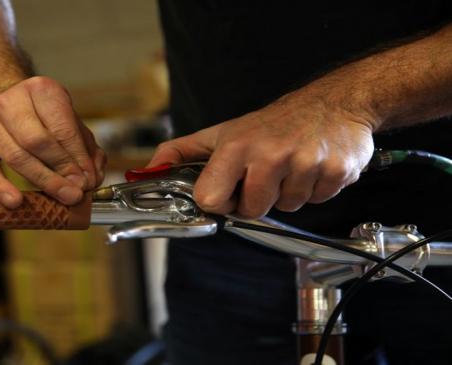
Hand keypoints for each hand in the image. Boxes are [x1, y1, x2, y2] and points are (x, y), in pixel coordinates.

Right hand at [0, 76, 105, 208]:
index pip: (62, 127)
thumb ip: (84, 147)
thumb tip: (93, 176)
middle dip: (62, 169)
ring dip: (42, 180)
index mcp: (40, 90)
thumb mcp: (65, 121)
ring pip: (16, 156)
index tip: (88, 179)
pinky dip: (0, 187)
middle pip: (39, 142)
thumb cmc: (36, 116)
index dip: (78, 157)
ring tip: (61, 196)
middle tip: (77, 190)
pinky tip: (15, 202)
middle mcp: (10, 101)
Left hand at [148, 92, 374, 218]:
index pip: (210, 200)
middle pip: (251, 211)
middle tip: (265, 174)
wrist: (333, 102)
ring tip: (290, 165)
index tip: (228, 189)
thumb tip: (146, 172)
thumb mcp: (221, 133)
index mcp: (236, 147)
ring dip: (287, 194)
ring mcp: (304, 163)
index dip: (219, 200)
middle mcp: (270, 155)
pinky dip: (314, 190)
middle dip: (256, 199)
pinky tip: (311, 167)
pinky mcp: (335, 171)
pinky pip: (316, 201)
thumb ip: (179, 153)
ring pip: (286, 208)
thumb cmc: (271, 122)